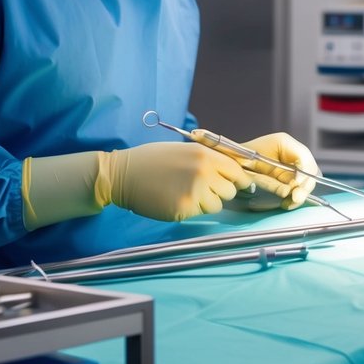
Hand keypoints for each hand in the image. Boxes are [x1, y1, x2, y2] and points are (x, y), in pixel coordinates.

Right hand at [106, 141, 252, 221]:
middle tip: (204, 189)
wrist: (124, 174)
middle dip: (221, 192)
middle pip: (230, 190)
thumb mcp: (185, 150)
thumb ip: (209, 159)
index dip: (240, 179)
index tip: (240, 184)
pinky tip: (176, 199)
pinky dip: (192, 209)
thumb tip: (233, 170)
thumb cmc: (153, 160)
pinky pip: (200, 213)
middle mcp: (203, 172)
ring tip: (187, 194)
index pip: (237, 170)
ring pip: (217, 205)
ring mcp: (194, 191)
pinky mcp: (184, 208)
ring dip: (206, 203)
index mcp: (205, 154)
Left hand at [235, 132, 319, 210]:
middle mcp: (291, 153)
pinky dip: (295, 198)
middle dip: (305, 185)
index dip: (304, 171)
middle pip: (310, 169)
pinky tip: (287, 203)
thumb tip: (289, 188)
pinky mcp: (287, 178)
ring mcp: (291, 165)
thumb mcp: (249, 159)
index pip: (304, 155)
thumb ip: (267, 170)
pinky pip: (298, 188)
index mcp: (284, 142)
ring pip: (307, 180)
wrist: (230, 161)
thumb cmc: (237, 156)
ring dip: (301, 193)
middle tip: (296, 198)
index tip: (296, 185)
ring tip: (290, 203)